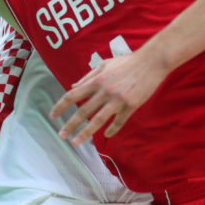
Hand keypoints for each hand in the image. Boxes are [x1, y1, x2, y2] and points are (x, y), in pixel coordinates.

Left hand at [49, 50, 167, 144]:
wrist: (151, 62)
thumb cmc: (127, 62)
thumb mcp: (104, 65)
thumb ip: (87, 77)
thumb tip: (72, 87)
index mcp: (96, 80)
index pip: (73, 95)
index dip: (61, 106)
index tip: (52, 116)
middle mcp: (104, 91)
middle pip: (83, 112)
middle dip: (70, 125)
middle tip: (61, 135)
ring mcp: (117, 100)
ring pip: (98, 121)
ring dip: (85, 133)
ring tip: (76, 142)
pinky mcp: (131, 106)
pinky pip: (119, 122)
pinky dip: (112, 130)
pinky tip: (106, 136)